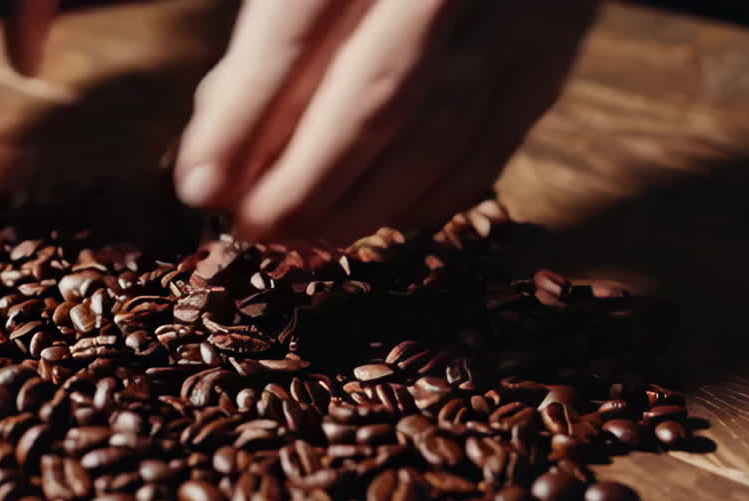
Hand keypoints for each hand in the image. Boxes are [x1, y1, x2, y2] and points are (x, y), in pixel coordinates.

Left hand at [174, 0, 598, 244]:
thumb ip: (270, 38)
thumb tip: (221, 149)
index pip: (293, 34)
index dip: (242, 120)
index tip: (200, 187)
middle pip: (374, 100)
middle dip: (303, 184)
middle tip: (251, 228)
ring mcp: (516, 18)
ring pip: (437, 136)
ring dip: (359, 205)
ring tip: (300, 232)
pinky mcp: (549, 58)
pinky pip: (488, 151)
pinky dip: (423, 199)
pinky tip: (376, 215)